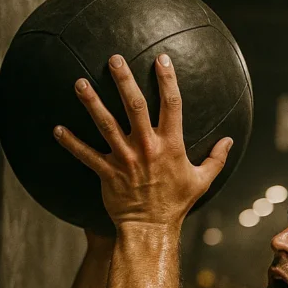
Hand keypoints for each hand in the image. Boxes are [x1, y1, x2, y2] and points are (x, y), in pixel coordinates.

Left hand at [53, 53, 232, 226]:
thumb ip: (216, 159)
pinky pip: (86, 155)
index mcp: (170, 145)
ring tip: (79, 83)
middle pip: (134, 106)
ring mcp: (125, 159)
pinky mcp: (107, 173)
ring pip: (106, 124)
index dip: (167, 80)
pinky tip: (57, 129)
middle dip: (124, 80)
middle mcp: (146, 147)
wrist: (151, 229)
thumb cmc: (176, 204)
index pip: (172, 105)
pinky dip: (71, 142)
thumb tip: (229, 141)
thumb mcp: (202, 181)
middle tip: (114, 59)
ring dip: (91, 103)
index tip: (162, 59)